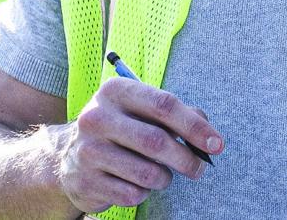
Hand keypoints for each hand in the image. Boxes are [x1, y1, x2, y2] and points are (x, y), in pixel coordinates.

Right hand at [57, 77, 223, 213]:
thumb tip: (207, 131)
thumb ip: (177, 114)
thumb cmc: (120, 129)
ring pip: (147, 172)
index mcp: (115, 91)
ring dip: (164, 178)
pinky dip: (144, 193)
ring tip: (161, 175)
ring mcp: (87, 150)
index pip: (164, 105)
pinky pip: (132, 194)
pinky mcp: (84, 181)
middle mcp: (96, 117)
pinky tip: (136, 184)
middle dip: (187, 159)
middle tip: (200, 168)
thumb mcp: (142, 110)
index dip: (196, 126)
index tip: (217, 144)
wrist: (69, 156)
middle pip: (157, 141)